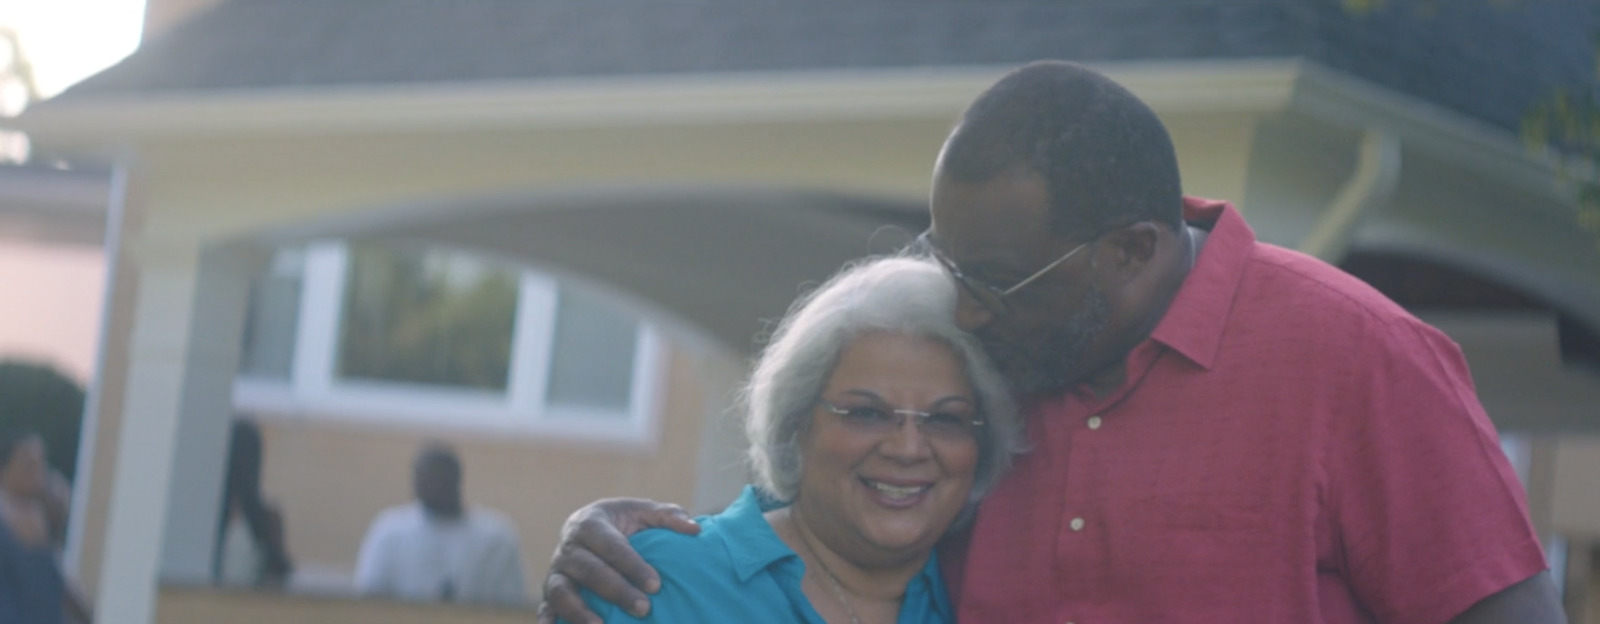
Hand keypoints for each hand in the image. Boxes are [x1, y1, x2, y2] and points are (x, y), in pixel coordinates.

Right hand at [537, 498, 699, 623]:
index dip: (633, 566)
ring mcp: (556, 571)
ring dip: (578, 612)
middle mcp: (568, 547)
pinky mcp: (550, 592)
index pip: (611, 546)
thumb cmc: (621, 522)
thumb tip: (694, 529)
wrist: (586, 527)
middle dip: (616, 591)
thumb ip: (667, 517)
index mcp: (590, 523)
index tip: (657, 585)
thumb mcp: (641, 512)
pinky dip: (547, 620)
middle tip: (645, 609)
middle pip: (589, 571)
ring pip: (561, 591)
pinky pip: (545, 608)